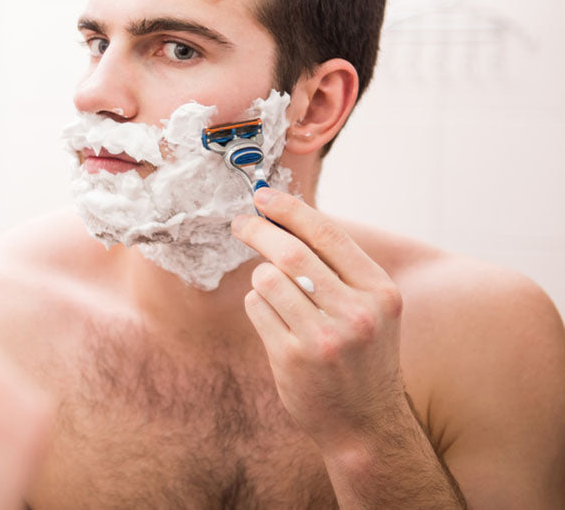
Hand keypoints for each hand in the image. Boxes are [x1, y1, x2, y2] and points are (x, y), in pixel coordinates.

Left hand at [231, 188, 408, 451]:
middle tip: (240, 223)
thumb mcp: (372, 309)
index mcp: (380, 292)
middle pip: (291, 252)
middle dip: (258, 231)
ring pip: (268, 279)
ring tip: (275, 296)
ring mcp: (324, 337)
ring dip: (261, 279)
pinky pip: (257, 308)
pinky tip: (275, 323)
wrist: (366, 424)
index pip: (328, 234)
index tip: (263, 197)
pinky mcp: (293, 357)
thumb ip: (340, 269)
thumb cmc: (362, 357)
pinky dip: (258, 305)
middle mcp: (356, 313)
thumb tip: (288, 219)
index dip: (290, 209)